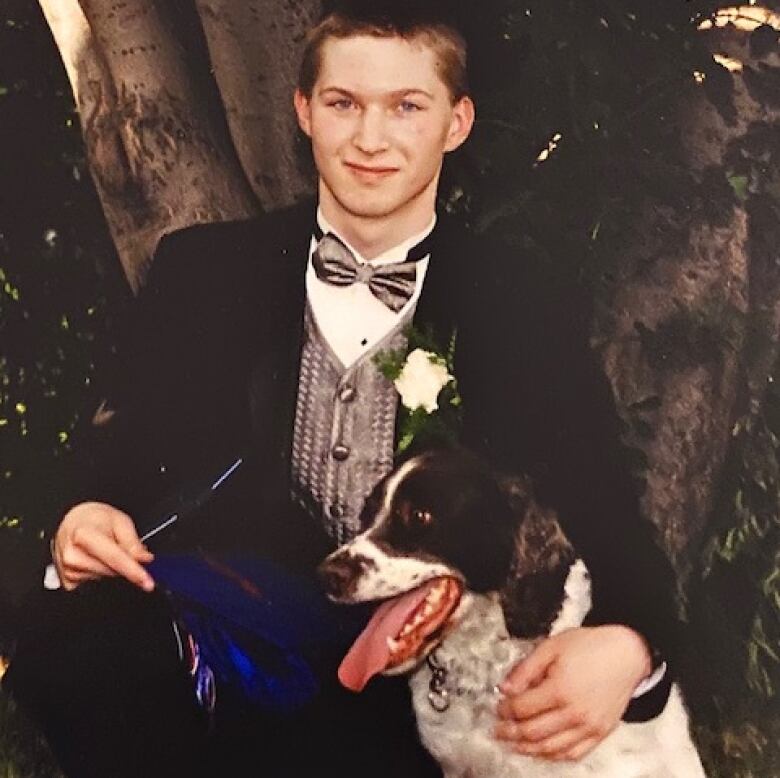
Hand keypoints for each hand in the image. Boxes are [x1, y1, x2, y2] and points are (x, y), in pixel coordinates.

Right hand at [53, 502, 154, 591]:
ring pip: (106, 579)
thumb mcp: (120, 521)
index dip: (134, 571)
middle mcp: (72, 555)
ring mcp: (67, 571)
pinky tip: (97, 561)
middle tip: (122, 548)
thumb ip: (132, 542)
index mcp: (83, 535)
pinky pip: (95, 585)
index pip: (114, 558)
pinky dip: (102, 575)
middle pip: (112, 571)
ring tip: (105, 551)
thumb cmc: (95, 519)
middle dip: (125, 564)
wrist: (74, 523)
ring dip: (113, 569)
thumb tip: (144, 559)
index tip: (148, 582)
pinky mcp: (68, 582)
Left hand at [495, 625, 651, 761]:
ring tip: (514, 744)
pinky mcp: (600, 733)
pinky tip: (541, 751)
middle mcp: (575, 713)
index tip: (498, 707)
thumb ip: (525, 669)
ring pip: (551, 749)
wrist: (625, 654)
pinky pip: (573, 754)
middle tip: (498, 730)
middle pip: (533, 732)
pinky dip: (554, 755)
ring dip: (528, 749)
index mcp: (560, 689)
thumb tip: (505, 688)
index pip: (523, 708)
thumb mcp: (551, 647)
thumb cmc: (589, 646)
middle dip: (510, 732)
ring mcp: (589, 727)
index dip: (505, 709)